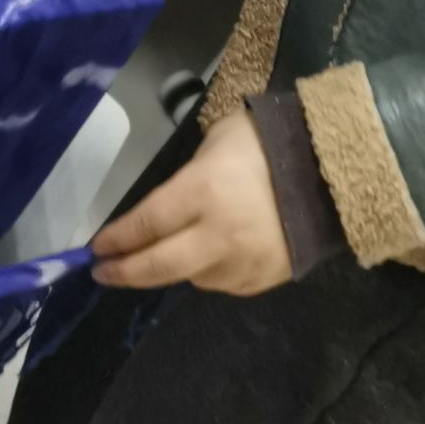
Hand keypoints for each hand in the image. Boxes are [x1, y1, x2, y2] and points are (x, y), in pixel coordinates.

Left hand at [94, 111, 291, 296]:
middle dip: (124, 272)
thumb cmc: (266, 142)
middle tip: (103, 273)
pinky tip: (207, 254)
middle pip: (158, 266)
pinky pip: (221, 283)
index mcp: (202, 192)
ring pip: (189, 278)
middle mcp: (217, 235)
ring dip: (170, 269)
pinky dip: (206, 272)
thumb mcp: (219, 139)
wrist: (329, 172)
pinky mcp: (260, 280)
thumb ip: (189, 174)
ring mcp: (240, 263)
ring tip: (162, 254)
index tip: (95, 248)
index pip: (146, 224)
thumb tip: (166, 202)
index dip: (117, 239)